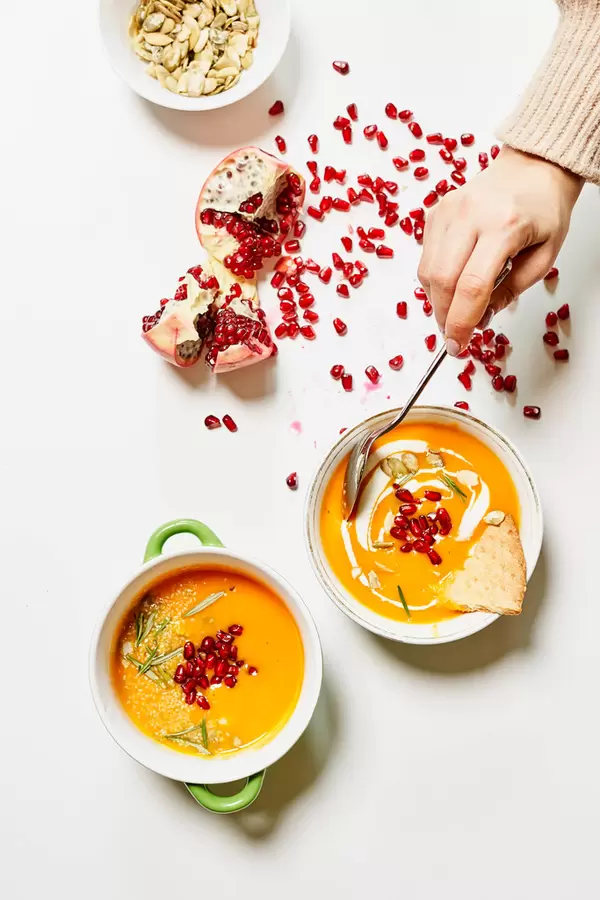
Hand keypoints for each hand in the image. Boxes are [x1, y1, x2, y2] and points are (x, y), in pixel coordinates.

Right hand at [417, 146, 582, 354]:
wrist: (533, 167)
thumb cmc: (543, 210)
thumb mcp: (544, 257)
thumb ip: (511, 291)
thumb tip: (480, 319)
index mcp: (504, 225)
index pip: (473, 286)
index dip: (462, 322)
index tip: (459, 344)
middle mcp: (471, 214)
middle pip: (442, 280)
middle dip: (444, 316)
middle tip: (454, 334)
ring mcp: (448, 210)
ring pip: (427, 271)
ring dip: (437, 299)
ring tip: (457, 307)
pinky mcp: (435, 211)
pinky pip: (426, 257)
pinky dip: (435, 278)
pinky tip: (455, 279)